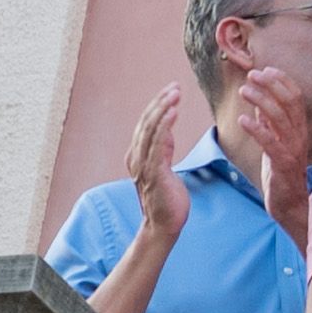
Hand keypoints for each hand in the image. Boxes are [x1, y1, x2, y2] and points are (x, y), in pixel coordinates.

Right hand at [123, 84, 188, 242]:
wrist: (164, 225)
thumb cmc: (167, 198)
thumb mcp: (165, 168)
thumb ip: (163, 151)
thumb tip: (167, 133)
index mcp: (138, 156)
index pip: (146, 124)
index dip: (157, 106)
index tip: (171, 90)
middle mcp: (136, 158)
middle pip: (146, 123)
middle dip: (160, 102)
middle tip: (174, 86)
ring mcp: (143, 165)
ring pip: (150, 130)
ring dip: (163, 109)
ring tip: (175, 93)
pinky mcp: (154, 173)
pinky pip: (158, 145)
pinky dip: (164, 126)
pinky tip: (173, 112)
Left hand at [229, 66, 311, 249]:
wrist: (291, 206)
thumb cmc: (281, 175)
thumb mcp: (275, 144)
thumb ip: (269, 124)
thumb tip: (258, 103)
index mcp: (299, 129)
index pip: (296, 97)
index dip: (282, 80)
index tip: (265, 68)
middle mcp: (299, 136)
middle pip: (291, 102)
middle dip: (272, 85)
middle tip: (252, 73)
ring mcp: (293, 149)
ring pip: (281, 118)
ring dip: (261, 100)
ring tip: (243, 90)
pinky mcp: (283, 164)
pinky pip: (271, 142)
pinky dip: (257, 128)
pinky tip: (243, 119)